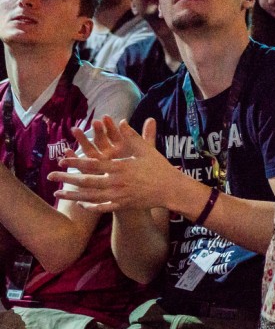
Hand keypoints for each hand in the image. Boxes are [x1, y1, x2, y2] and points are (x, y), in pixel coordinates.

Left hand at [51, 118, 179, 213]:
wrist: (171, 189)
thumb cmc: (159, 168)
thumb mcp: (146, 150)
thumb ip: (132, 136)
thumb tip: (121, 121)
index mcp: (121, 167)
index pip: (93, 164)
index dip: (76, 161)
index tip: (62, 159)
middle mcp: (117, 182)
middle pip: (86, 181)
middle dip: (66, 179)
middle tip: (50, 176)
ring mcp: (119, 195)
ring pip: (90, 196)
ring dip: (72, 195)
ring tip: (57, 193)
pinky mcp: (123, 205)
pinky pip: (102, 207)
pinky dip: (90, 207)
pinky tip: (80, 204)